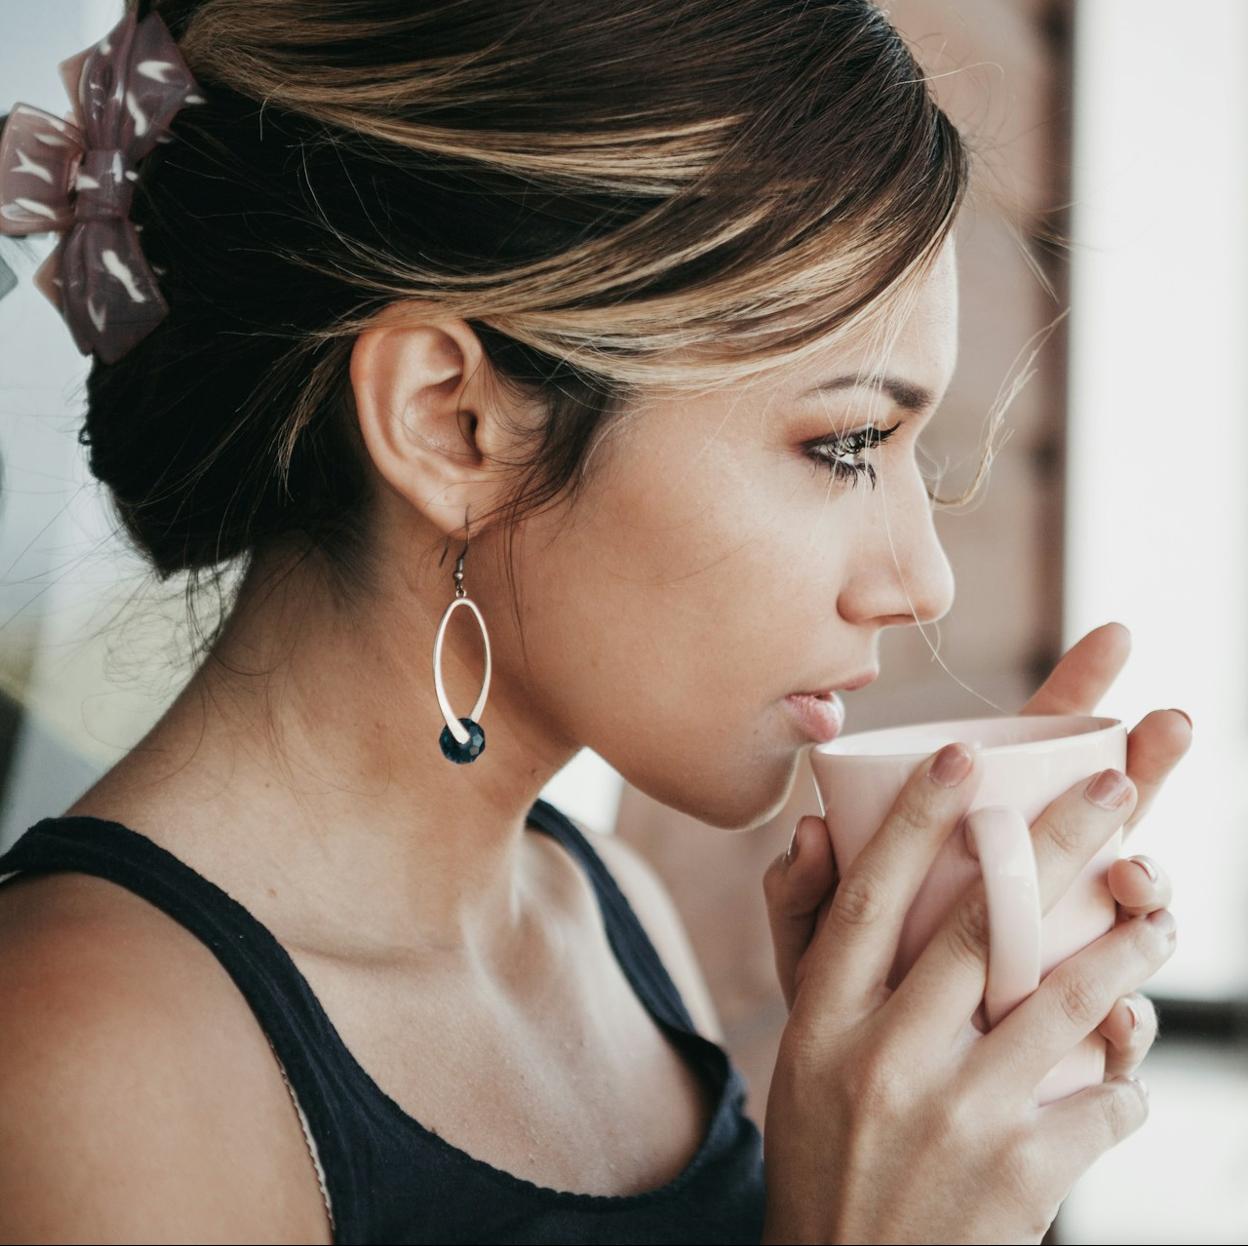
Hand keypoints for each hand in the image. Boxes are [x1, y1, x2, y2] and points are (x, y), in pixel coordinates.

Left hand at [766, 621, 1192, 1022]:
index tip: (1118, 637)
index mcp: (970, 850)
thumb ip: (801, 895)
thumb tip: (807, 834)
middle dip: (1143, 765)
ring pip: (1127, 907)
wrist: (859, 1128)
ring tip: (1134, 879)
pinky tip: (1124, 1018)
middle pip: (1098, 814)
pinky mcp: (1072, 1039)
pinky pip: (1116, 1024)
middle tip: (1170, 724)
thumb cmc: (838, 1015)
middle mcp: (1027, 891)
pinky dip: (1129, 1020)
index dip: (1075, 696)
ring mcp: (1060, 957)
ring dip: (1145, 882)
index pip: (1027, 758)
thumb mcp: (808, 952)